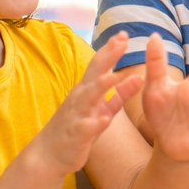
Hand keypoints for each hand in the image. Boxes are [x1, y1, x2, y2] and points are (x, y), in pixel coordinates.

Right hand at [32, 33, 143, 175]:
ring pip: (88, 98)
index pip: (100, 65)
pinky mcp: (77, 136)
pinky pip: (86, 128)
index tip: (124, 34)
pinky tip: (104, 120)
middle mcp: (80, 99)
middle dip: (107, 57)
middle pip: (94, 74)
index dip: (111, 49)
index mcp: (87, 90)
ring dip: (100, 87)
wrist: (49, 155)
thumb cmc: (79, 127)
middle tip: (121, 41)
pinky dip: (95, 123)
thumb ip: (121, 93)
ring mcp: (77, 116)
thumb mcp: (102, 108)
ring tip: (113, 76)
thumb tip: (139, 76)